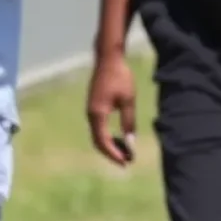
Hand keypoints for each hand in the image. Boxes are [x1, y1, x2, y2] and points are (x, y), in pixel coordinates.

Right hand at [86, 51, 136, 167]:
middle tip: (127, 160)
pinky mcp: (93, 106)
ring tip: (125, 150)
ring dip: (110, 145)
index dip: (114, 154)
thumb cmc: (120, 77)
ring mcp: (90, 110)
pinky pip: (98, 127)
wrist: (108, 58)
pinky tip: (119, 136)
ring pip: (97, 135)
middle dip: (112, 153)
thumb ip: (128, 122)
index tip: (126, 163)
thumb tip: (130, 143)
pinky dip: (107, 136)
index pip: (103, 142)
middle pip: (98, 141)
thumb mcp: (128, 100)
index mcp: (97, 114)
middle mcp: (90, 114)